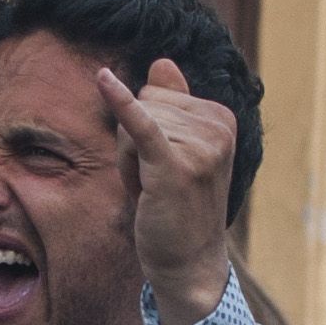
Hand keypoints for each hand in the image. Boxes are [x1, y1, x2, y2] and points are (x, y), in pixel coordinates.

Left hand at [98, 59, 237, 324]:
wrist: (188, 262)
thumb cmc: (178, 205)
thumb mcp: (178, 150)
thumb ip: (174, 104)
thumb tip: (161, 62)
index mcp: (222, 118)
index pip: (156, 94)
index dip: (146, 130)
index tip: (165, 165)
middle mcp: (218, 128)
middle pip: (144, 104)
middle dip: (135, 144)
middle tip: (156, 182)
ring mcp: (200, 146)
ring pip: (131, 124)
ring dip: (130, 161)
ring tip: (154, 191)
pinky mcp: (174, 166)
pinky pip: (142, 125)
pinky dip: (122, 102)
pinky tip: (103, 79)